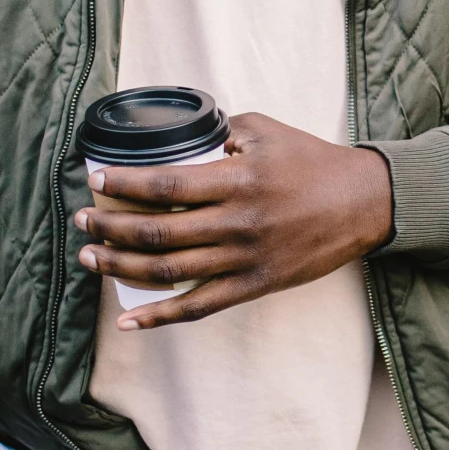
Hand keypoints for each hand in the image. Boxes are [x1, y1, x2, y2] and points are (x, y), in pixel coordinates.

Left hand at [78, 112, 393, 329]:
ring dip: (121, 267)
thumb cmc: (316, 162)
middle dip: (109, 229)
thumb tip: (186, 138)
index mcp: (238, 180)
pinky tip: (128, 319)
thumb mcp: (269, 130)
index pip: (166, 186)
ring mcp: (245, 258)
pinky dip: (159, 316)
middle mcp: (237, 222)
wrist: (366, 203)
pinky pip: (198, 306)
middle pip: (157, 233)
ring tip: (91, 258)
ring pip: (168, 272)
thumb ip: (225, 130)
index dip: (124, 186)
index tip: (96, 181)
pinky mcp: (255, 284)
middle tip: (82, 222)